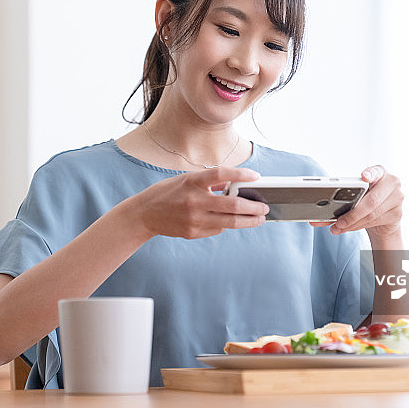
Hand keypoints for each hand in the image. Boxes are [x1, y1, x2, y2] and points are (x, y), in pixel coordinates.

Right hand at [135, 167, 268, 239]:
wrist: (144, 214)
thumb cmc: (167, 193)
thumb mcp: (186, 179)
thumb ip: (210, 181)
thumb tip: (233, 184)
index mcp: (192, 182)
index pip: (222, 174)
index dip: (241, 174)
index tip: (256, 176)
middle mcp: (194, 200)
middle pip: (232, 205)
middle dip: (253, 207)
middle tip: (264, 207)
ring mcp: (194, 219)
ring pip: (229, 222)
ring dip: (248, 221)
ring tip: (259, 218)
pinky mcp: (193, 232)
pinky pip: (217, 229)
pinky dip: (226, 224)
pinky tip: (229, 222)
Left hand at [312, 165, 402, 239]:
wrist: (384, 216)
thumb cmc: (366, 201)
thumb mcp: (357, 194)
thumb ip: (342, 198)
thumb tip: (316, 216)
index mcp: (380, 173)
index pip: (376, 171)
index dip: (370, 173)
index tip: (363, 177)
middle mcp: (392, 183)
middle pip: (371, 200)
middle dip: (352, 214)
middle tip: (338, 222)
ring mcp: (397, 199)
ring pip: (371, 215)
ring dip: (352, 223)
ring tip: (338, 227)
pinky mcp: (397, 214)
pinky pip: (374, 222)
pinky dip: (358, 227)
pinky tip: (349, 228)